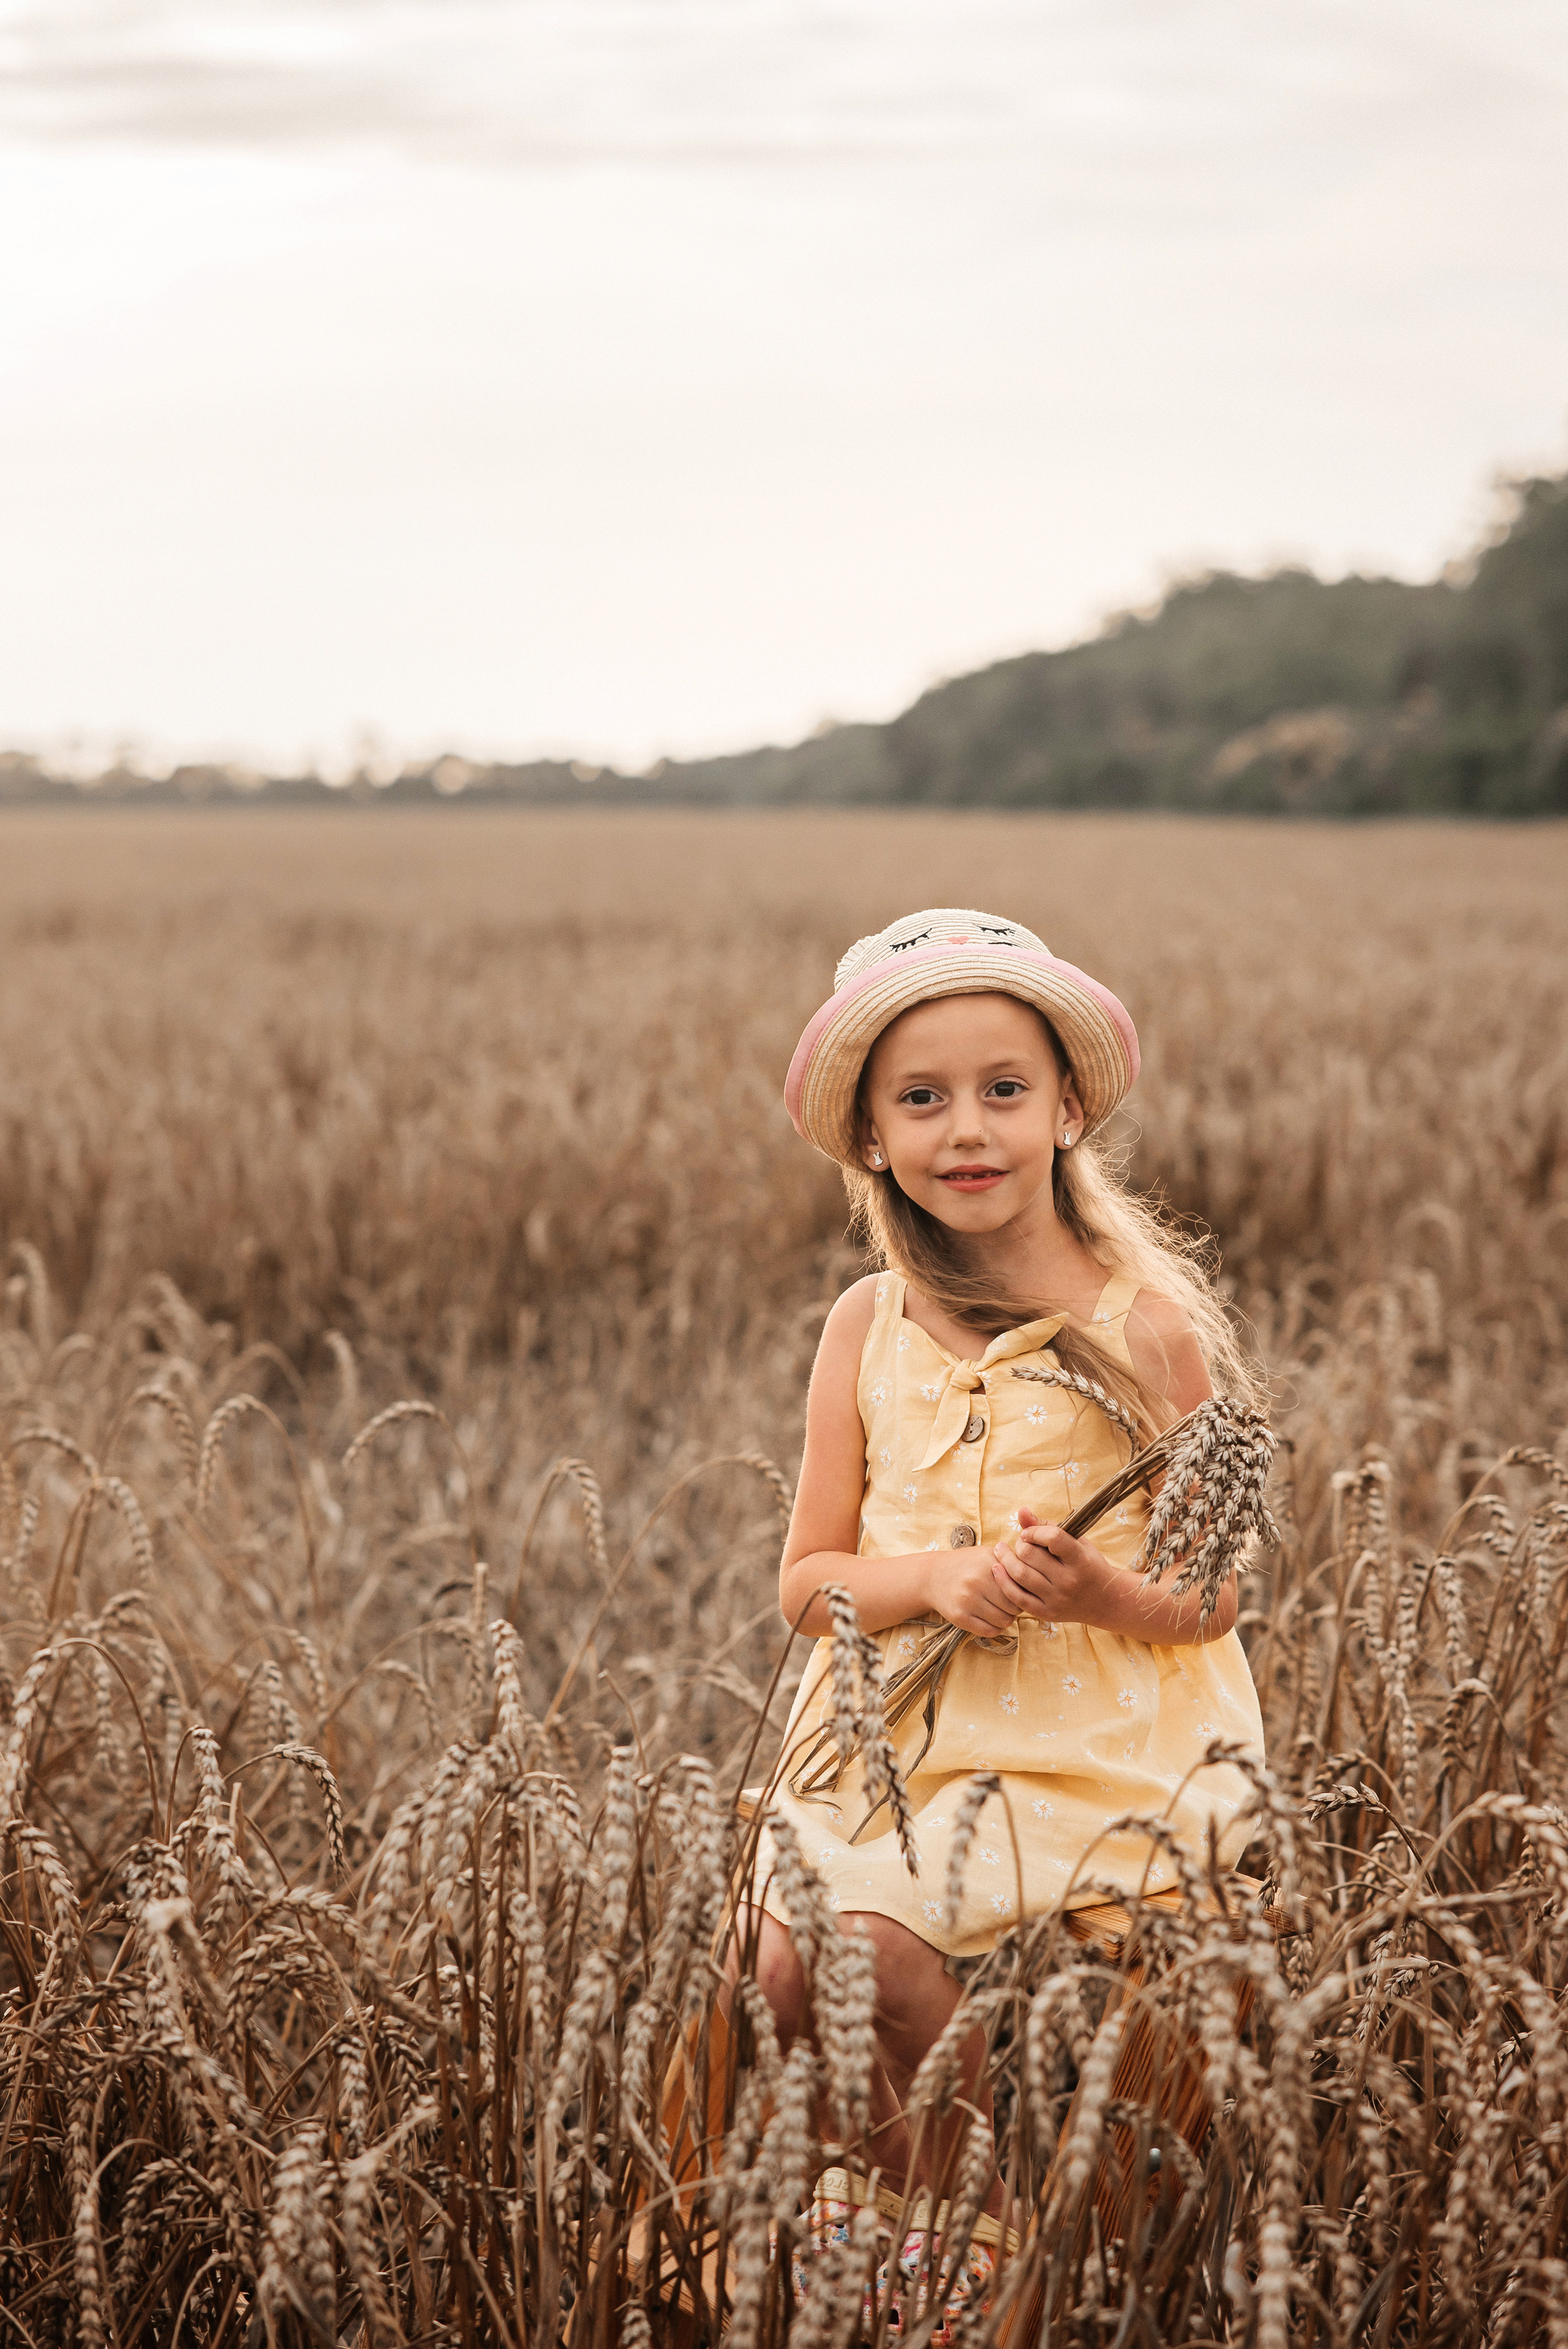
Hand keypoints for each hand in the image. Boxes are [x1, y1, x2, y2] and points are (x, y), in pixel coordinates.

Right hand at [926, 1545, 1022, 1639]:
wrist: (932, 1576)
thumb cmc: (966, 1565)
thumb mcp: (987, 1554)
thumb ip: (1011, 1561)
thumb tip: (1038, 1574)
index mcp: (989, 1563)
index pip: (1021, 1586)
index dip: (1023, 1591)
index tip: (1019, 1591)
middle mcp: (978, 1580)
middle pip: (1015, 1605)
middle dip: (1015, 1607)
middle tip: (1008, 1603)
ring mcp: (967, 1600)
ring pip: (1004, 1621)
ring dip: (1005, 1618)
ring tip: (998, 1610)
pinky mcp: (959, 1616)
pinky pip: (989, 1631)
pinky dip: (994, 1628)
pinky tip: (989, 1618)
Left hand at [991, 1508, 1127, 1627]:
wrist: (1104, 1601)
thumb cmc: (1087, 1564)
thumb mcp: (1076, 1542)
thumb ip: (1048, 1526)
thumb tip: (1021, 1510)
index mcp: (1080, 1560)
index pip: (1053, 1538)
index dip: (1035, 1531)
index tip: (1029, 1532)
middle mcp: (1069, 1581)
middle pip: (1030, 1556)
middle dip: (1019, 1544)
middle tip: (1020, 1542)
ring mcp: (1057, 1599)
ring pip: (1020, 1575)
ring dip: (1004, 1559)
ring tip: (1000, 1550)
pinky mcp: (1047, 1613)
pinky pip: (1017, 1598)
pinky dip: (1003, 1581)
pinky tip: (997, 1569)